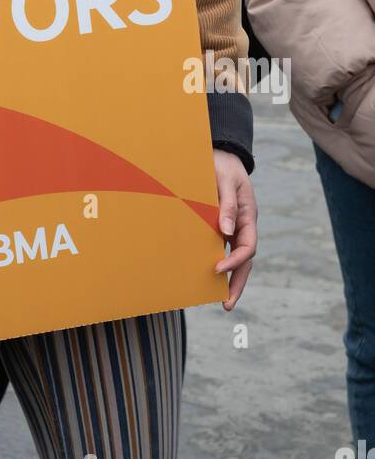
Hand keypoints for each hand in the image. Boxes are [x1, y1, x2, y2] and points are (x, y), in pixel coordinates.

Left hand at [213, 150, 256, 309]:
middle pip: (246, 260)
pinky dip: (220, 262)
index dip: (235, 260)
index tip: (217, 268)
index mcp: (249, 215)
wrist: (221, 154)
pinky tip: (209, 275)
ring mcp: (235, 227)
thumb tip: (227, 231)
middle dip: (238, 283)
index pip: (247, 246)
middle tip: (227, 305)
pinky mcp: (223, 225)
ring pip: (237, 257)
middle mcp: (244, 225)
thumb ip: (229, 204)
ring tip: (221, 300)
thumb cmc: (223, 164)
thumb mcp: (225, 180)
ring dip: (231, 278)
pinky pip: (224, 247)